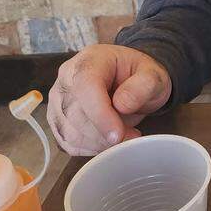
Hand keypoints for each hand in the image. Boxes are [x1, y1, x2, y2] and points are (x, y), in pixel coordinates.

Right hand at [47, 44, 171, 155]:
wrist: (127, 80)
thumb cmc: (138, 76)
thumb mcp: (153, 74)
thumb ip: (144, 84)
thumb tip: (122, 104)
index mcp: (89, 61)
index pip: (85, 87)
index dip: (100, 114)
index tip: (118, 134)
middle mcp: (66, 79)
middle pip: (75, 114)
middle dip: (104, 133)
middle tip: (132, 135)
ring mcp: (57, 101)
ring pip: (70, 133)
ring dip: (99, 143)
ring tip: (123, 134)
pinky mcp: (57, 122)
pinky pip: (69, 144)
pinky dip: (91, 148)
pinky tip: (108, 140)